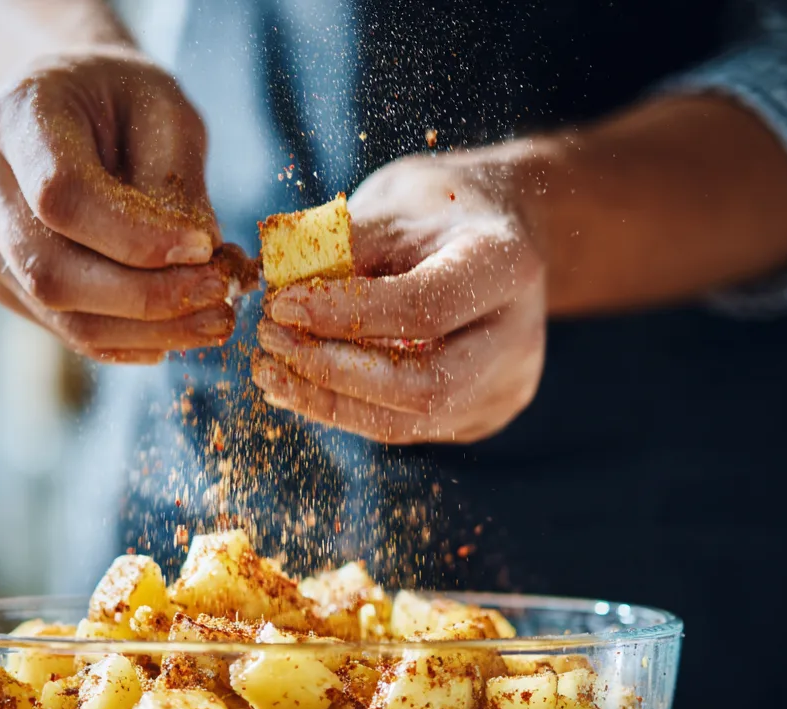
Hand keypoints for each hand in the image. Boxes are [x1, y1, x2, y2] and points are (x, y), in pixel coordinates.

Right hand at [0, 50, 242, 364]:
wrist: (64, 103)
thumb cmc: (117, 97)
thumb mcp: (161, 107)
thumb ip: (175, 179)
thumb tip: (199, 261)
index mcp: (16, 118)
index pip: (61, 196)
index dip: (132, 235)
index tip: (204, 248)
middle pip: (52, 272)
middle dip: (143, 297)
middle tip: (217, 297)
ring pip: (60, 312)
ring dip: (143, 330)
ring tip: (211, 321)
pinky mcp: (4, 283)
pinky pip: (66, 328)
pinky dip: (126, 337)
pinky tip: (174, 331)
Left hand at [253, 155, 546, 441]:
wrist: (496, 235)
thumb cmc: (438, 212)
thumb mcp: (395, 203)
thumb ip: (341, 246)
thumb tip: (272, 287)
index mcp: (508, 267)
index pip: (425, 309)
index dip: (344, 315)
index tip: (280, 306)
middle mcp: (517, 339)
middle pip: (421, 386)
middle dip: (331, 372)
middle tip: (268, 345)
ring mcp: (504, 388)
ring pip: (403, 422)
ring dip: (324, 400)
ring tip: (268, 370)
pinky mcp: (478, 417)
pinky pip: (399, 426)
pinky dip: (341, 407)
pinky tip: (297, 384)